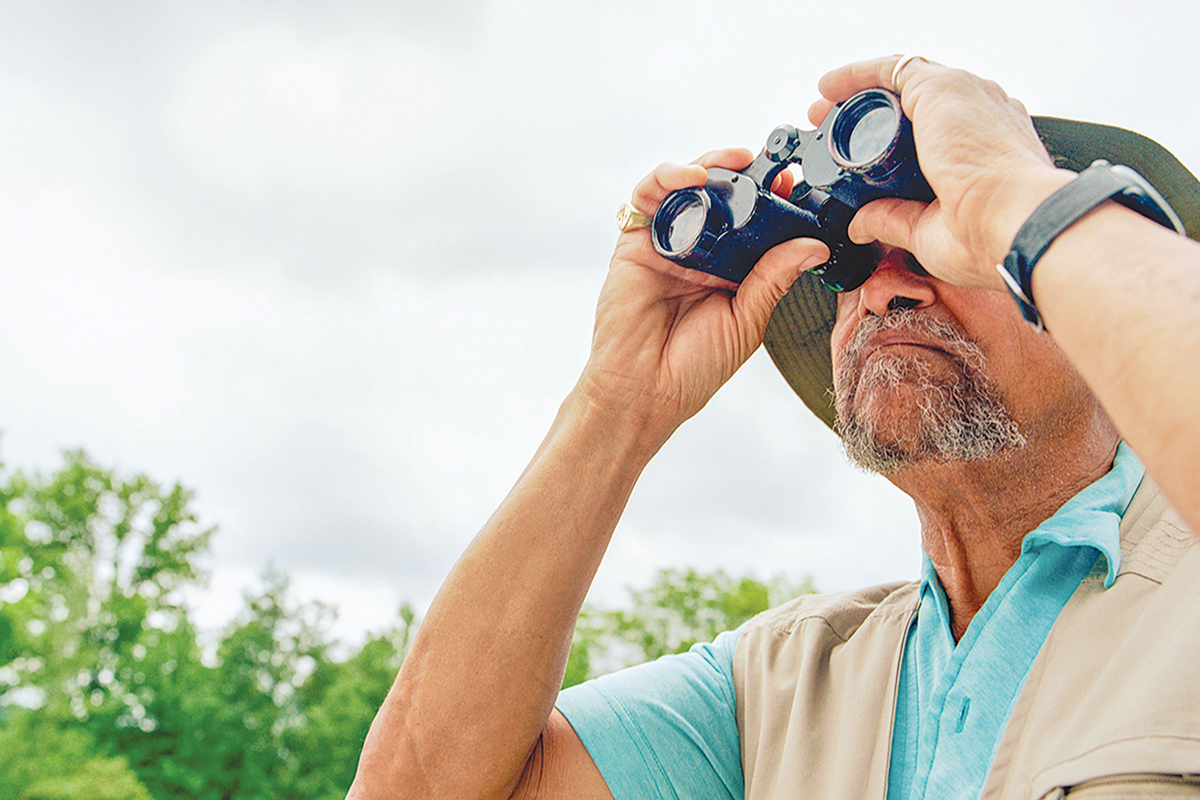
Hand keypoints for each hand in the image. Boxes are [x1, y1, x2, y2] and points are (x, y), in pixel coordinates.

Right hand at [579, 149, 828, 433]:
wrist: (643, 390)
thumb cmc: (692, 368)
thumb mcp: (747, 321)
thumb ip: (774, 278)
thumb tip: (814, 244)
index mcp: (732, 271)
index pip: (757, 221)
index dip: (777, 199)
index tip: (799, 184)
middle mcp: (700, 251)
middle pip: (723, 194)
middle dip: (748, 172)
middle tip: (773, 163)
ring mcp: (667, 242)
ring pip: (688, 186)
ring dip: (712, 164)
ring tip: (737, 160)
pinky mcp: (635, 239)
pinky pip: (648, 195)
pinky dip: (669, 176)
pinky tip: (694, 178)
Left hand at [811, 55, 1075, 288]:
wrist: (1013, 225)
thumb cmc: (988, 237)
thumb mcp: (926, 231)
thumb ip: (891, 219)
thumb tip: (860, 224)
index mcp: (985, 148)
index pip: (933, 132)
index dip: (889, 139)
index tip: (857, 155)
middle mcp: (981, 115)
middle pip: (914, 105)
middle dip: (867, 113)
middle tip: (830, 127)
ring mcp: (965, 97)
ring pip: (901, 85)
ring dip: (857, 94)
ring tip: (822, 109)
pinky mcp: (942, 88)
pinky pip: (891, 70)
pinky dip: (857, 75)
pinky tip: (828, 86)